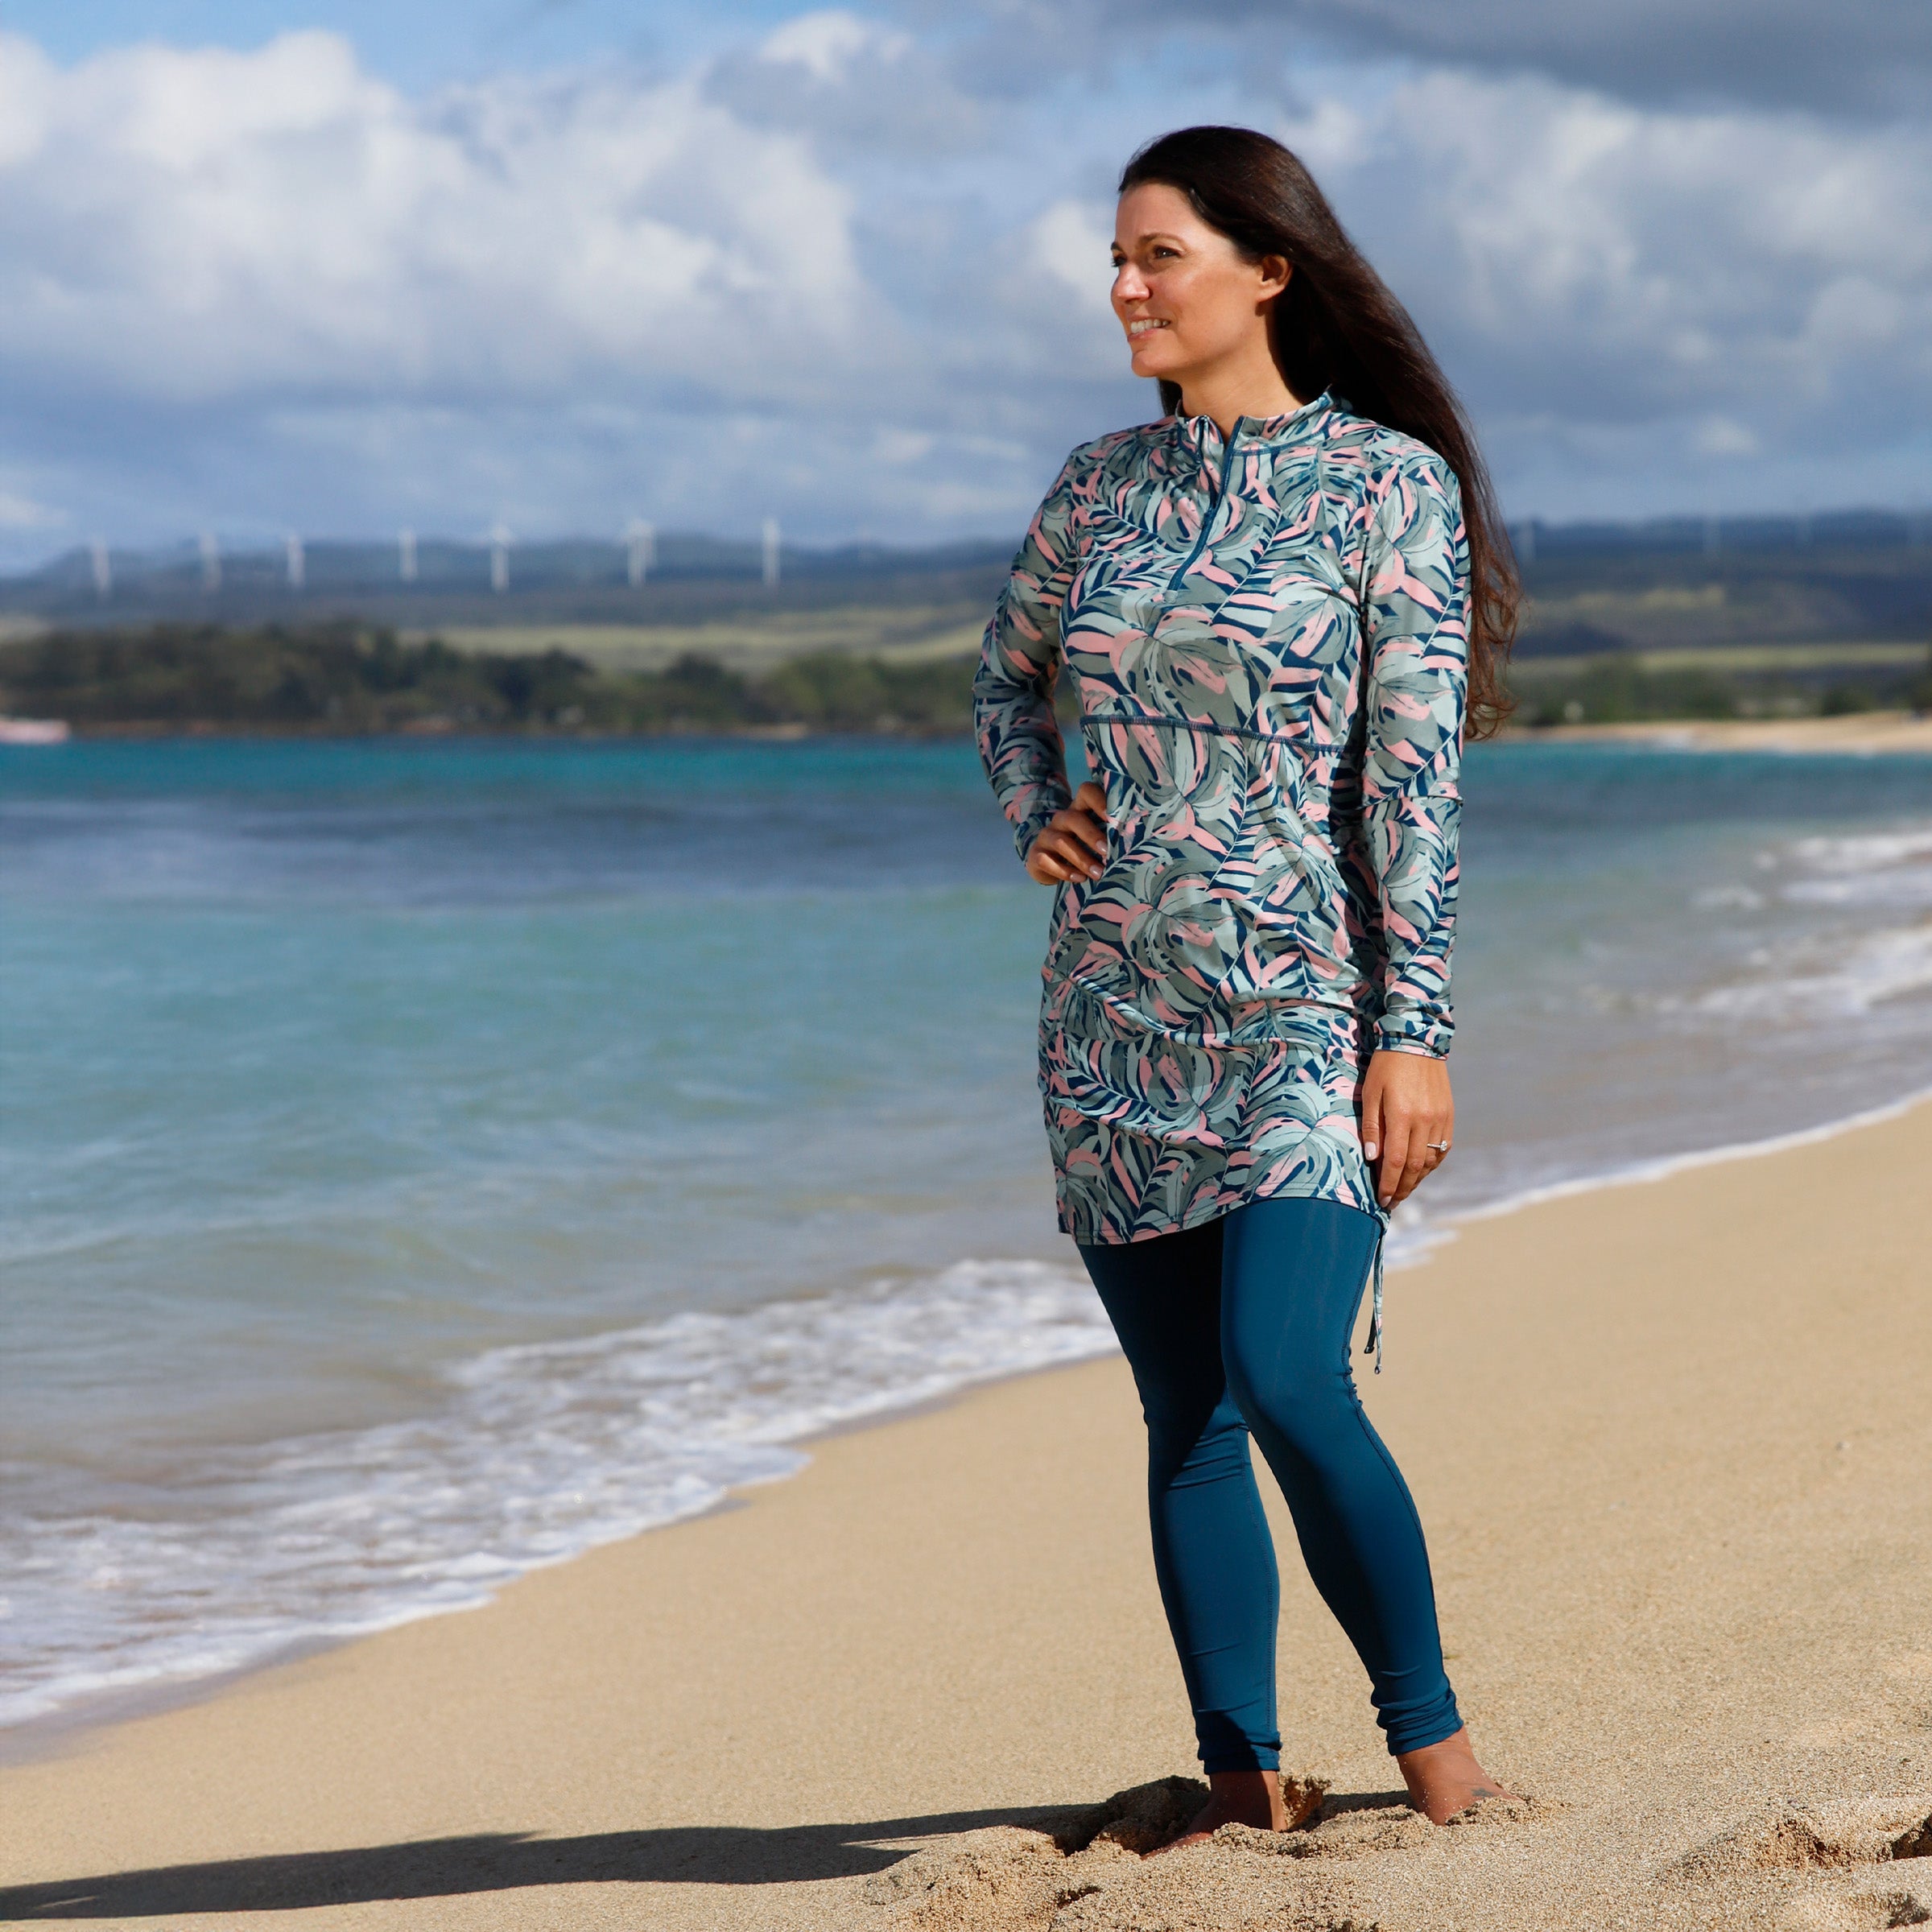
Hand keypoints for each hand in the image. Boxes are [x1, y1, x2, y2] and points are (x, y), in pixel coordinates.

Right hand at [1025, 781, 1109, 884]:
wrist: (1051, 867)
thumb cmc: (1084, 849)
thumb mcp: (1097, 839)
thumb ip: (1111, 835)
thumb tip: (1141, 841)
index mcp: (1079, 809)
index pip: (1086, 791)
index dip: (1100, 801)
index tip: (1115, 820)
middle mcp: (1061, 819)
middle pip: (1073, 818)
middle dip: (1092, 835)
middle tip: (1108, 852)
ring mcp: (1046, 836)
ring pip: (1061, 842)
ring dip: (1082, 859)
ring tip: (1099, 873)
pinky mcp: (1036, 855)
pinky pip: (1046, 860)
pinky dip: (1064, 871)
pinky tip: (1080, 878)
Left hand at [1359, 1049, 1452, 1209]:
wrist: (1417, 1042)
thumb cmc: (1386, 1067)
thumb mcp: (1371, 1093)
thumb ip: (1372, 1127)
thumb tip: (1373, 1158)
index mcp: (1402, 1115)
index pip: (1397, 1161)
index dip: (1389, 1184)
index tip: (1382, 1199)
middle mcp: (1425, 1121)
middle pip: (1416, 1167)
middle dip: (1403, 1188)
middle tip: (1392, 1202)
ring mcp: (1440, 1119)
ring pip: (1432, 1160)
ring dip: (1418, 1179)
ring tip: (1404, 1189)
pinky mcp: (1449, 1115)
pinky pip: (1443, 1148)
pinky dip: (1432, 1163)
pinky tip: (1421, 1170)